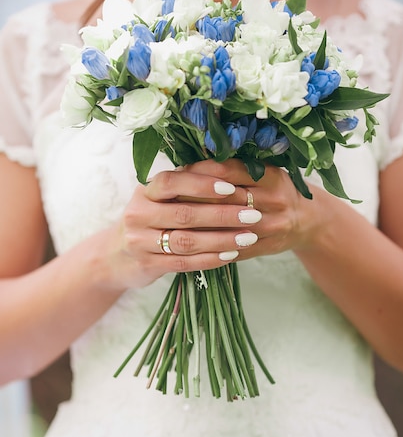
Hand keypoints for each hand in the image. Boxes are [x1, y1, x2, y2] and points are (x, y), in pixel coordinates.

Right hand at [103, 162, 263, 289]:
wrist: (114, 256)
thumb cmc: (150, 220)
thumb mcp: (159, 198)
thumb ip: (186, 186)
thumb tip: (232, 171)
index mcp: (146, 191)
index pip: (172, 182)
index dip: (201, 184)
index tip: (232, 187)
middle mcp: (139, 214)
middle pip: (184, 214)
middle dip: (223, 214)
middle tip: (253, 214)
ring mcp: (140, 242)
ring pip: (186, 241)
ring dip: (222, 239)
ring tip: (248, 237)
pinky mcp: (147, 265)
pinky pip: (184, 263)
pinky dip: (210, 259)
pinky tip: (230, 255)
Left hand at [184, 159, 324, 257]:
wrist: (307, 222)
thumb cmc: (277, 190)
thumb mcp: (264, 172)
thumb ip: (235, 168)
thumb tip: (190, 165)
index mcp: (271, 176)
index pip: (229, 171)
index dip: (201, 171)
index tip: (180, 172)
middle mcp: (274, 200)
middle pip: (225, 198)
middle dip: (193, 196)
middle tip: (167, 196)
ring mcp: (271, 226)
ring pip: (226, 226)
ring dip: (197, 223)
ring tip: (173, 219)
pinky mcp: (265, 247)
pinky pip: (231, 247)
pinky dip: (209, 245)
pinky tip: (189, 241)